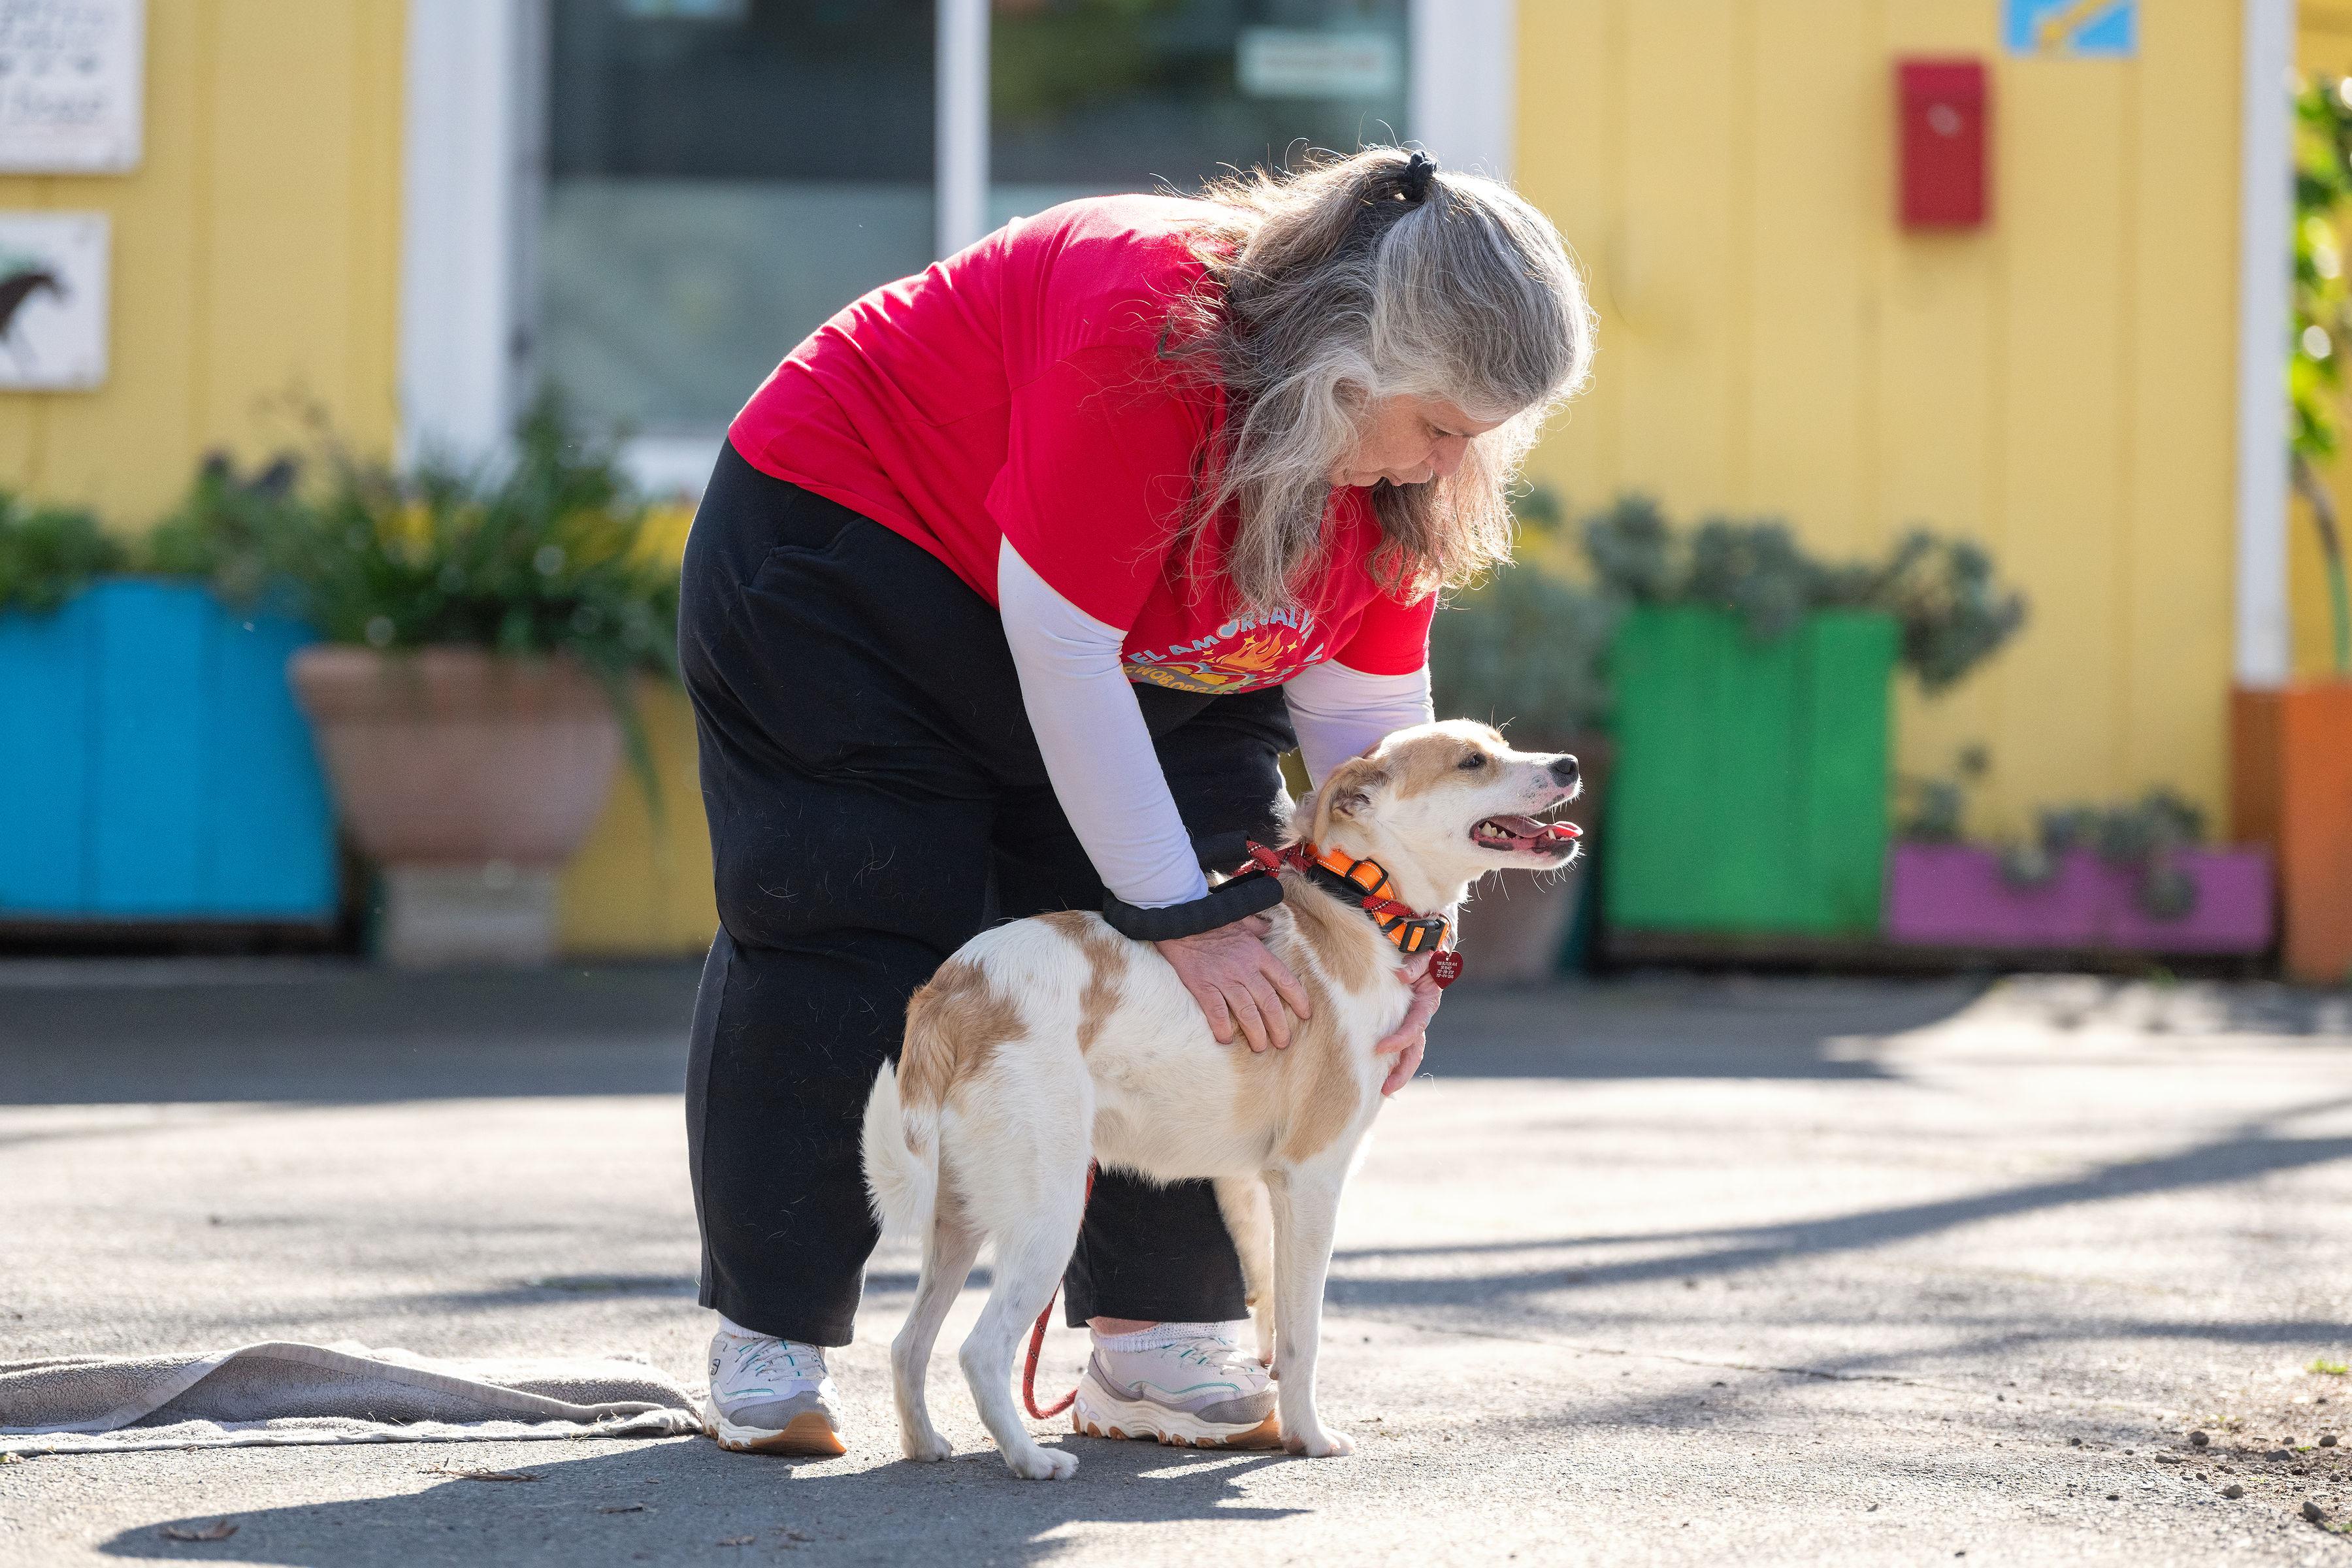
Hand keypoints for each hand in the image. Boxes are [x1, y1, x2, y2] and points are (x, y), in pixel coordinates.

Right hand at [1157, 914, 1310, 1052]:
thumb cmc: (1212, 920)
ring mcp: (1224, 979)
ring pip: (1247, 1012)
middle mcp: (1245, 969)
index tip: (1305, 1014)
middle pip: (1269, 1003)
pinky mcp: (1203, 986)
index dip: (1298, 1000)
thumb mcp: (1241, 919)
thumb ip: (1257, 927)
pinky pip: (1216, 1012)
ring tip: (1260, 1048)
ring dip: (1256, 1033)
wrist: (1182, 918)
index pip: (1285, 980)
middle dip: (1279, 1026)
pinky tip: (1226, 1040)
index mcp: (1257, 954)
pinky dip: (1222, 1028)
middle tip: (1283, 1043)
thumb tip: (1267, 929)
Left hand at [1374, 951, 1443, 1095]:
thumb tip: (1402, 976)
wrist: (1425, 943)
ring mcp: (1412, 1018)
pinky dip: (1391, 1060)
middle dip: (1402, 1071)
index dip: (1399, 1040)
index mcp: (1427, 1001)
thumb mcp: (1424, 953)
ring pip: (1409, 1051)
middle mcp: (1421, 1015)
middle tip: (1384, 1088)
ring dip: (1398, 1071)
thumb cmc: (1423, 949)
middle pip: (1414, 1049)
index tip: (1380, 1049)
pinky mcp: (1401, 1018)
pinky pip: (1399, 1043)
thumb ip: (1417, 963)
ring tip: (1383, 1090)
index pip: (1415, 1027)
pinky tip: (1376, 1073)